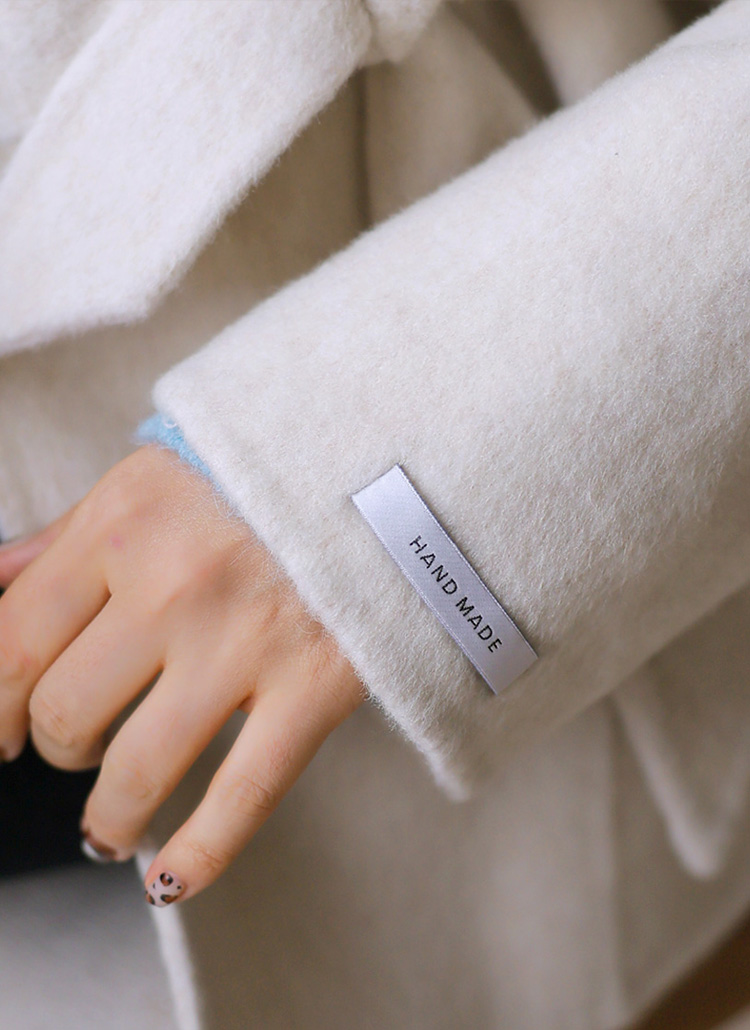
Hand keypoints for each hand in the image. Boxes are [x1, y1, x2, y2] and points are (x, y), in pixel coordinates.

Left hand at [0, 445, 364, 904]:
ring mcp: (245, 641)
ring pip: (137, 770)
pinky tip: (168, 879)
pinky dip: (198, 856)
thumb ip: (69, 531)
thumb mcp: (154, 478)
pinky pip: (243, 798)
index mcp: (124, 524)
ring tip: (108, 824)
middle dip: (56, 747)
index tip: (4, 728)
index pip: (15, 640)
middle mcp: (174, 583)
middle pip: (67, 711)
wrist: (394, 466)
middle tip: (74, 750)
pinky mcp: (315, 686)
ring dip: (108, 814)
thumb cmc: (263, 475)